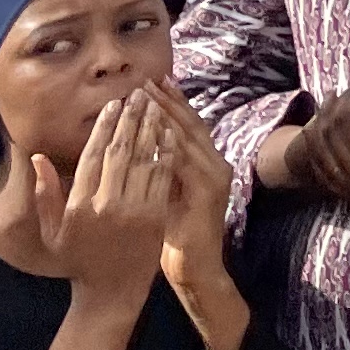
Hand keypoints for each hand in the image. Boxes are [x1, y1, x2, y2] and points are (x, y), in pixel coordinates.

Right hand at [46, 89, 178, 310]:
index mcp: (79, 205)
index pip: (92, 156)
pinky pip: (161, 177)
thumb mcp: (52, 230)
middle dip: (128, 119)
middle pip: (119, 151)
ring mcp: (133, 210)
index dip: (103, 127)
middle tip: (136, 94)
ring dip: (149, 128)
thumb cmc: (78, 258)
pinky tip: (168, 133)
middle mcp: (106, 204)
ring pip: (142, 159)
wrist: (111, 291)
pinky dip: (165, 152)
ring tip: (153, 104)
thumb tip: (36, 156)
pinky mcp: (155, 216)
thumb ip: (45, 194)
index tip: (111, 106)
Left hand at [154, 90, 239, 291]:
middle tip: (146, 80)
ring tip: (146, 96)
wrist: (195, 270)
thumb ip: (157, 169)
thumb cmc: (173, 236)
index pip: (187, 125)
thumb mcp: (164, 195)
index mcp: (205, 164)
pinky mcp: (208, 191)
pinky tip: (153, 129)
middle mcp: (215, 164)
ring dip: (165, 114)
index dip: (170, 103)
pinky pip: (185, 161)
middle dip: (166, 101)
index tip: (150, 83)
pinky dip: (169, 143)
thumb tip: (134, 142)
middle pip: (189, 124)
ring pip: (187, 137)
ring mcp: (215, 176)